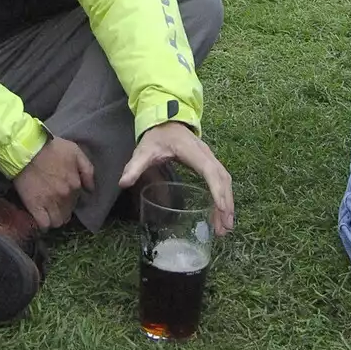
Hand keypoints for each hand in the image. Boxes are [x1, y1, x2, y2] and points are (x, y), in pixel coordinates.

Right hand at [13, 137, 93, 228]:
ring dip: (55, 219)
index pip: (77, 201)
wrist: (26, 149)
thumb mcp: (75, 151)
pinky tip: (41, 218)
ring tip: (49, 212)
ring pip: (58, 222)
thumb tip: (90, 189)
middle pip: (68, 213)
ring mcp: (50, 203)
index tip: (63, 194)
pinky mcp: (35, 207)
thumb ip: (87, 170)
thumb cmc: (51, 148)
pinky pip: (44, 225)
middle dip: (63, 209)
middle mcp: (64, 197)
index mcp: (75, 185)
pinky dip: (44, 224)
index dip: (70, 199)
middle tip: (54, 202)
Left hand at [119, 122, 234, 235]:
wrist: (166, 120)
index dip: (217, 190)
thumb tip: (123, 183)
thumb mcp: (144, 150)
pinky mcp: (210, 164)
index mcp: (192, 151)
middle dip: (225, 204)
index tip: (220, 209)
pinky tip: (220, 214)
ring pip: (225, 181)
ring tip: (224, 227)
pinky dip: (224, 197)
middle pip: (222, 179)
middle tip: (224, 229)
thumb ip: (134, 166)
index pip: (210, 171)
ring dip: (227, 203)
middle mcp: (206, 155)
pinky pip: (222, 181)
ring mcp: (210, 158)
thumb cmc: (157, 137)